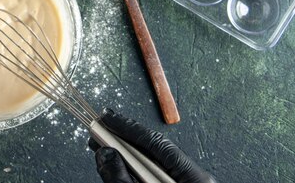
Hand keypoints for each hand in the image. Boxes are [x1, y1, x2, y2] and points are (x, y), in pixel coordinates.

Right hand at [90, 110, 215, 182]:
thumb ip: (121, 179)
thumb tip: (105, 153)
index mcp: (194, 179)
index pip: (157, 143)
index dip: (128, 128)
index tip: (106, 117)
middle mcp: (194, 180)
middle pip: (155, 151)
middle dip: (124, 140)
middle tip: (100, 128)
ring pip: (154, 165)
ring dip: (127, 156)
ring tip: (103, 146)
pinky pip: (155, 176)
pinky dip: (135, 171)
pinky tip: (119, 166)